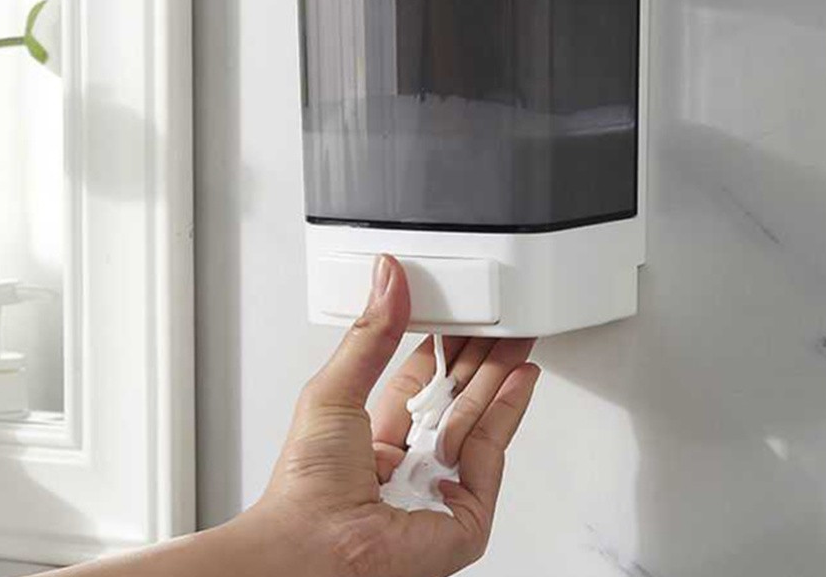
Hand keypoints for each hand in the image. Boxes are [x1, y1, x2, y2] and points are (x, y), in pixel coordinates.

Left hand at [245, 254, 539, 576]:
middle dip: (484, 358)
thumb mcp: (334, 388)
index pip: (422, 384)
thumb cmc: (305, 488)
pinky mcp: (465, 516)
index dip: (446, 349)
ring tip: (520, 337)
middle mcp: (409, 465)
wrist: (311, 547)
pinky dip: (507, 414)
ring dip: (501, 376)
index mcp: (375, 439)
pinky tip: (519, 380)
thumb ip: (369, 333)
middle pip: (458, 399)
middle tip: (504, 322)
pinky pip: (491, 456)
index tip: (463, 315)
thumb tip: (386, 279)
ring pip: (479, 422)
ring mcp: (439, 490)